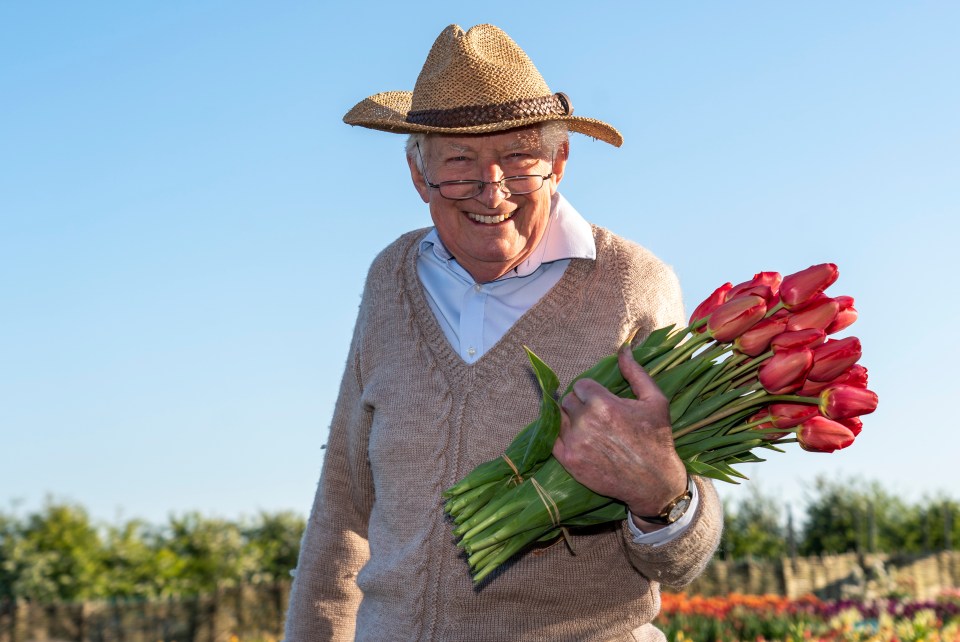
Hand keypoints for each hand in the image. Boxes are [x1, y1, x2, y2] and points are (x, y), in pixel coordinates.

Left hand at [552, 343, 687, 526]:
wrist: (654, 482)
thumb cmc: (657, 439)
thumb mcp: (655, 401)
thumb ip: (636, 373)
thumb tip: (623, 350)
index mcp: (604, 403)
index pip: (581, 385)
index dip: (591, 392)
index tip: (601, 401)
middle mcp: (585, 421)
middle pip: (568, 401)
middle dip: (580, 405)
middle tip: (595, 416)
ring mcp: (575, 442)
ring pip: (558, 419)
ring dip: (569, 420)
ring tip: (586, 428)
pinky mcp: (569, 461)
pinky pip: (552, 439)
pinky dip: (561, 437)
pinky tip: (575, 439)